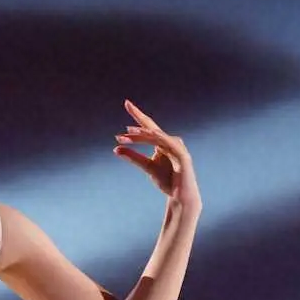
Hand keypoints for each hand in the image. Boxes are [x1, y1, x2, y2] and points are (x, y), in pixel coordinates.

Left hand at [113, 99, 201, 213]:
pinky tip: (152, 134)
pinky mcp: (183, 155)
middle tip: (121, 128)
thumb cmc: (166, 181)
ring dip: (143, 135)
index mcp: (161, 142)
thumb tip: (116, 149)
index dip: (137, 114)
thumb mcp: (146, 166)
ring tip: (128, 133)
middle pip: (150, 130)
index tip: (126, 103)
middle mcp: (170, 141)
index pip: (148, 126)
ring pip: (157, 136)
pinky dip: (161, 138)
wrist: (180, 196)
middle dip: (136, 127)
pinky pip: (170, 144)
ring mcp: (177, 147)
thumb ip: (133, 157)